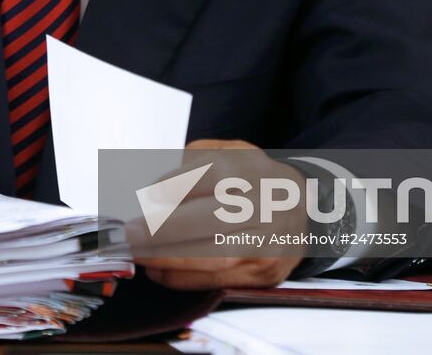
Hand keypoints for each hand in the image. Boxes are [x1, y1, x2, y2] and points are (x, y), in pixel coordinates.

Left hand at [133, 138, 304, 290]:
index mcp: (247, 170)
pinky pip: (218, 280)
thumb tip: (154, 192)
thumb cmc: (251, 178)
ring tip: (137, 254)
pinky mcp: (263, 272)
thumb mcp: (228, 152)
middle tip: (129, 234)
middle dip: (163, 230)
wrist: (302, 206)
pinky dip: (183, 279)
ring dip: (168, 259)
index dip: (172, 189)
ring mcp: (264, 242)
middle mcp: (259, 207)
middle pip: (209, 220)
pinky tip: (158, 271)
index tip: (145, 198)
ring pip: (212, 255)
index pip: (206, 177)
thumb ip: (193, 163)